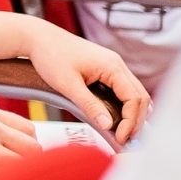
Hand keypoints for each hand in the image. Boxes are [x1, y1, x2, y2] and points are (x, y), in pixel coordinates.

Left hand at [24, 21, 151, 142]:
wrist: (39, 39)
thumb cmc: (50, 55)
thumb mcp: (68, 85)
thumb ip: (89, 105)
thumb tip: (107, 125)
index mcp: (111, 66)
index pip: (134, 99)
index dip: (131, 122)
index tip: (121, 138)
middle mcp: (117, 64)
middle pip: (140, 97)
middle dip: (136, 121)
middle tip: (126, 141)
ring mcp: (113, 66)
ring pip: (135, 94)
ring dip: (133, 114)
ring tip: (123, 133)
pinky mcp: (106, 70)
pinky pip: (124, 90)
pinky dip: (125, 106)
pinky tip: (117, 119)